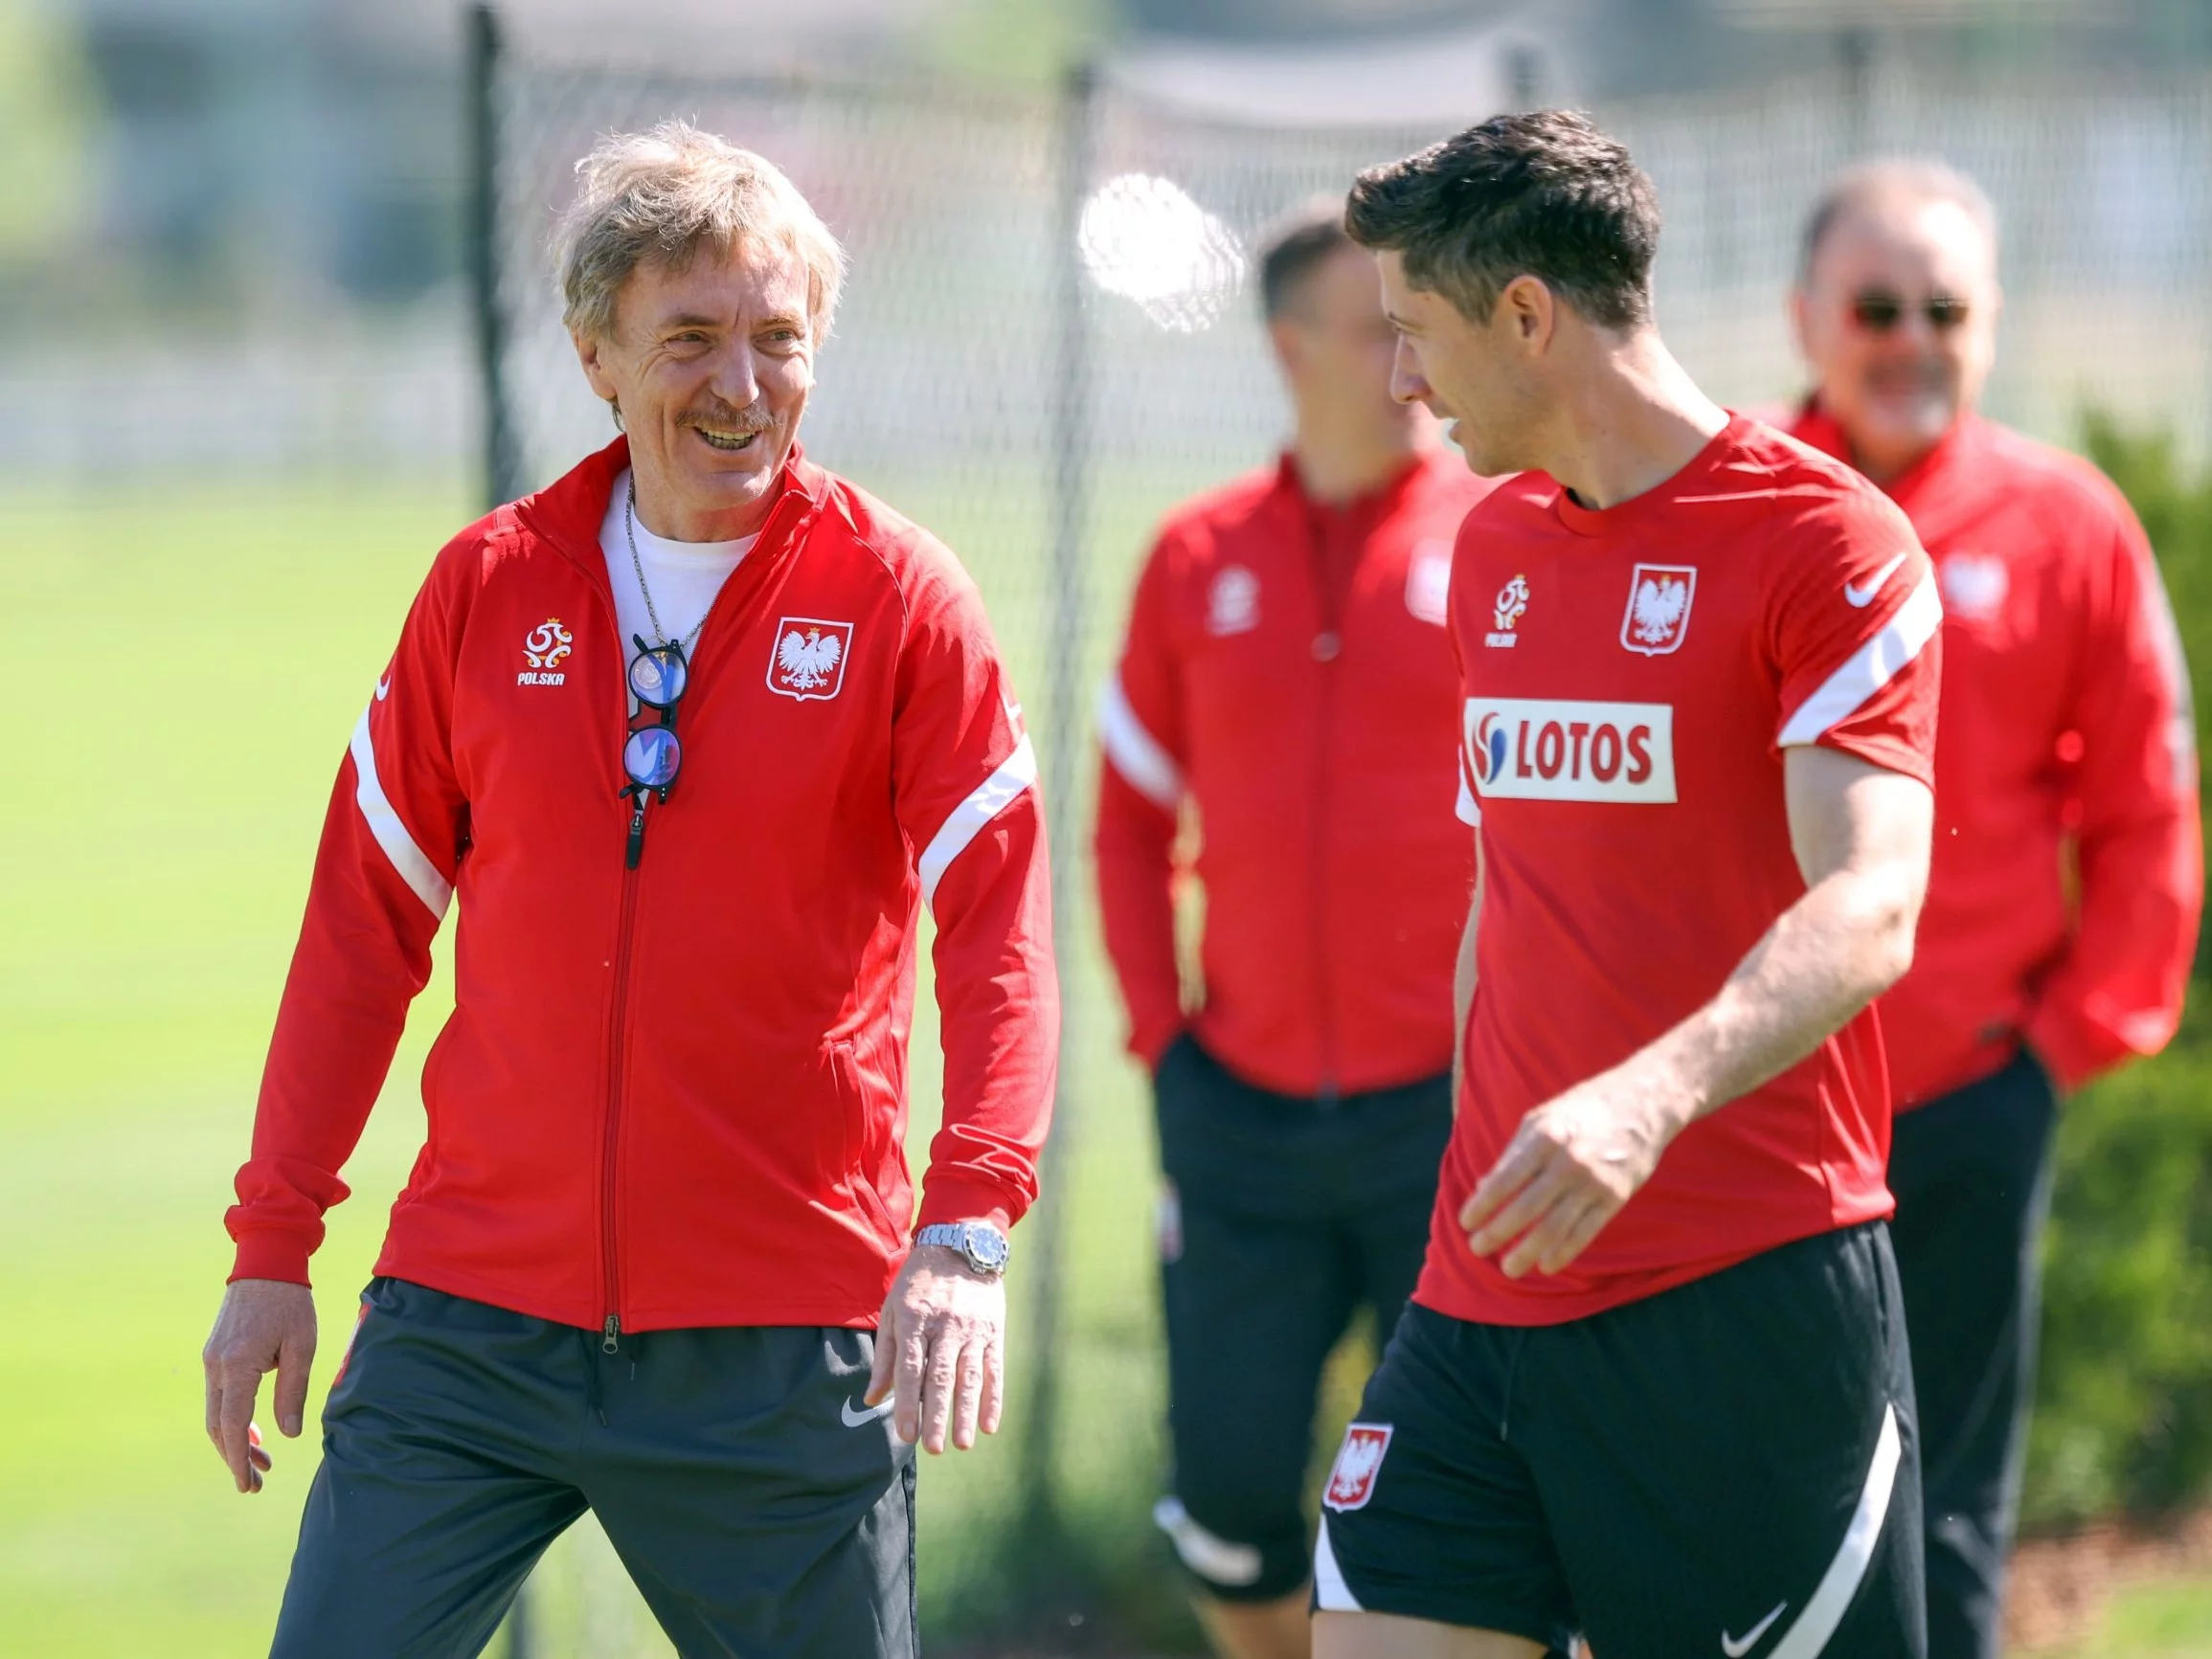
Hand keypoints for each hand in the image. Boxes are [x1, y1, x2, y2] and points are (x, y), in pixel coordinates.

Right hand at [202, 1279, 317, 1492]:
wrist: (266, 1262)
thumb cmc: (290, 1302)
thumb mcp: (302, 1347)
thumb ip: (291, 1392)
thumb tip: (287, 1436)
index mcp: (236, 1366)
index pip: (231, 1426)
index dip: (238, 1459)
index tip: (248, 1484)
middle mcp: (215, 1366)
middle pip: (217, 1427)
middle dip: (235, 1458)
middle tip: (257, 1484)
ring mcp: (210, 1360)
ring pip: (215, 1414)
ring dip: (234, 1440)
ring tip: (262, 1461)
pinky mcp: (214, 1354)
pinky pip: (219, 1396)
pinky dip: (233, 1418)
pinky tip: (253, 1431)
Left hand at [863, 1243, 1004, 1453]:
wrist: (961, 1245)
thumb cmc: (919, 1283)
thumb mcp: (893, 1310)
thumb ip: (886, 1356)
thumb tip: (871, 1398)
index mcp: (915, 1319)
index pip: (910, 1368)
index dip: (908, 1403)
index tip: (906, 1434)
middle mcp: (945, 1325)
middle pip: (941, 1377)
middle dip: (937, 1415)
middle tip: (933, 1448)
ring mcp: (973, 1328)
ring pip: (969, 1377)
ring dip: (965, 1413)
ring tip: (961, 1444)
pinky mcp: (994, 1331)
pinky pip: (994, 1369)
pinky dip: (993, 1398)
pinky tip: (989, 1424)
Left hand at [1460, 1071, 1686, 1277]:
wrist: (1643, 1103)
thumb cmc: (1582, 1109)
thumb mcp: (1541, 1119)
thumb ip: (1512, 1154)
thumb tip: (1482, 1189)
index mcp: (1544, 1137)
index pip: (1504, 1181)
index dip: (1482, 1206)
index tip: (1465, 1223)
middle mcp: (1567, 1161)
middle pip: (1525, 1209)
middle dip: (1497, 1234)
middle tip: (1477, 1249)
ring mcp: (1593, 1181)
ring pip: (1554, 1227)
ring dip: (1527, 1252)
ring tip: (1508, 1268)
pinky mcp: (1615, 1197)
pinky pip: (1585, 1232)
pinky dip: (1564, 1252)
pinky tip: (1546, 1265)